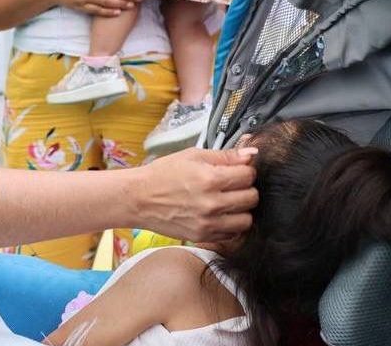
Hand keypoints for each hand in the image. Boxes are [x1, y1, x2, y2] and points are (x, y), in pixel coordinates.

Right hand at [132, 147, 258, 241]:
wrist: (139, 199)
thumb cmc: (163, 174)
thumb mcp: (194, 155)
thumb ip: (226, 156)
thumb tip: (251, 154)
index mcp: (210, 179)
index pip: (249, 175)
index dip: (245, 170)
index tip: (238, 171)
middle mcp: (212, 204)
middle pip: (252, 198)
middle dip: (246, 189)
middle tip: (234, 185)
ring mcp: (208, 223)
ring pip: (246, 220)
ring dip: (242, 209)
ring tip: (229, 202)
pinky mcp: (202, 236)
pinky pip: (232, 234)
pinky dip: (231, 225)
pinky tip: (220, 215)